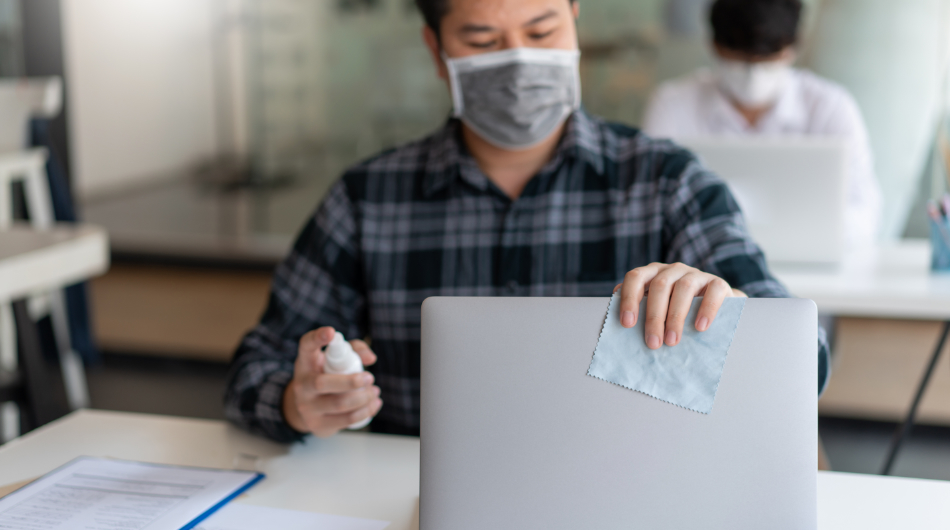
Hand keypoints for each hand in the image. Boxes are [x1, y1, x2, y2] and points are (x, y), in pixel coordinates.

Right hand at [282, 326, 381, 436]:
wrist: (309, 409)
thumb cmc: (327, 376)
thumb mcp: (335, 360)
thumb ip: (354, 350)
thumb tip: (371, 358)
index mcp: (305, 362)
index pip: (305, 346)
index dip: (317, 338)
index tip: (331, 332)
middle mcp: (302, 385)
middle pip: (322, 383)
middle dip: (351, 381)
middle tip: (370, 378)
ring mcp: (307, 407)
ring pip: (338, 404)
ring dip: (363, 398)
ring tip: (375, 391)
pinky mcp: (318, 425)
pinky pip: (345, 420)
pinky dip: (365, 411)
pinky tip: (374, 404)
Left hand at [615, 262, 745, 349]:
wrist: (715, 308)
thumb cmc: (676, 312)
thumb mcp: (658, 310)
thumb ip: (641, 312)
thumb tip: (622, 327)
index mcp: (652, 273)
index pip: (635, 278)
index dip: (629, 299)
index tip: (627, 324)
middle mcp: (672, 270)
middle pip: (659, 286)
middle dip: (654, 317)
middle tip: (653, 343)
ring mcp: (695, 274)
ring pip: (684, 288)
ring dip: (676, 317)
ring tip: (672, 341)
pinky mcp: (717, 282)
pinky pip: (713, 291)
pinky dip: (706, 309)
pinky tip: (700, 327)